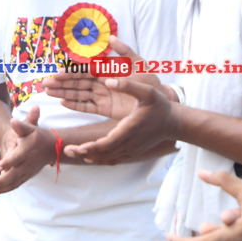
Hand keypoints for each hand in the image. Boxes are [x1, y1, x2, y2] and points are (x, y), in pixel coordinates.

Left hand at [0, 106, 55, 195]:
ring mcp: (27, 171)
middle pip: (14, 174)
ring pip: (14, 182)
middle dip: (1, 182)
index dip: (7, 163)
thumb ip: (20, 126)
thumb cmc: (37, 136)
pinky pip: (16, 184)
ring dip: (1, 188)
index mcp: (27, 150)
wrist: (51, 147)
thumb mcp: (30, 128)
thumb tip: (13, 120)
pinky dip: (7, 189)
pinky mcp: (27, 176)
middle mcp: (27, 163)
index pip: (16, 158)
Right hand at [43, 36, 164, 120]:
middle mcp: (101, 82)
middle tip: (45, 83)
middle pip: (77, 82)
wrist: (159, 100)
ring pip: (78, 93)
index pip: (85, 71)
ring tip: (48, 92)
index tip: (58, 73)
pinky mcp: (105, 108)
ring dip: (63, 92)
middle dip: (61, 83)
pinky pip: (87, 106)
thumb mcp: (139, 64)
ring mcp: (102, 95)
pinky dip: (75, 104)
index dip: (71, 72)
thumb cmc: (149, 81)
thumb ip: (125, 52)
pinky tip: (63, 102)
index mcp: (107, 70)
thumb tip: (111, 38)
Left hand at [63, 76, 178, 164]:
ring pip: (107, 159)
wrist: (174, 123)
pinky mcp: (133, 152)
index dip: (92, 147)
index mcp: (129, 129)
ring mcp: (131, 149)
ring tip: (73, 153)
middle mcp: (129, 143)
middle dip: (84, 153)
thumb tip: (109, 81)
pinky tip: (90, 157)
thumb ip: (128, 85)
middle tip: (67, 150)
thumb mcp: (147, 90)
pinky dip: (100, 159)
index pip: (107, 143)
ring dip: (90, 157)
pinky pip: (114, 160)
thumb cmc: (160, 106)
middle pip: (103, 154)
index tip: (79, 147)